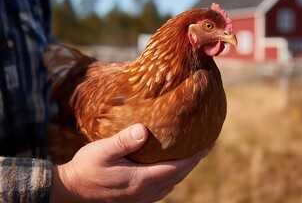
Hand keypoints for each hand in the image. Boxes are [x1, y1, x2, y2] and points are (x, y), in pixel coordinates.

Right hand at [50, 124, 209, 202]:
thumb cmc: (85, 168)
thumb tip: (143, 130)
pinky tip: (169, 171)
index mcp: (141, 180)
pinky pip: (160, 190)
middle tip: (206, 148)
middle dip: (193, 162)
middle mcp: (144, 192)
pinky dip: (171, 179)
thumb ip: (124, 141)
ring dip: (183, 171)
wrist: (69, 191)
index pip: (177, 168)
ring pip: (170, 185)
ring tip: (192, 157)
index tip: (208, 145)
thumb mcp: (102, 151)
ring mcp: (139, 199)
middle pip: (177, 177)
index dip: (194, 157)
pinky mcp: (133, 200)